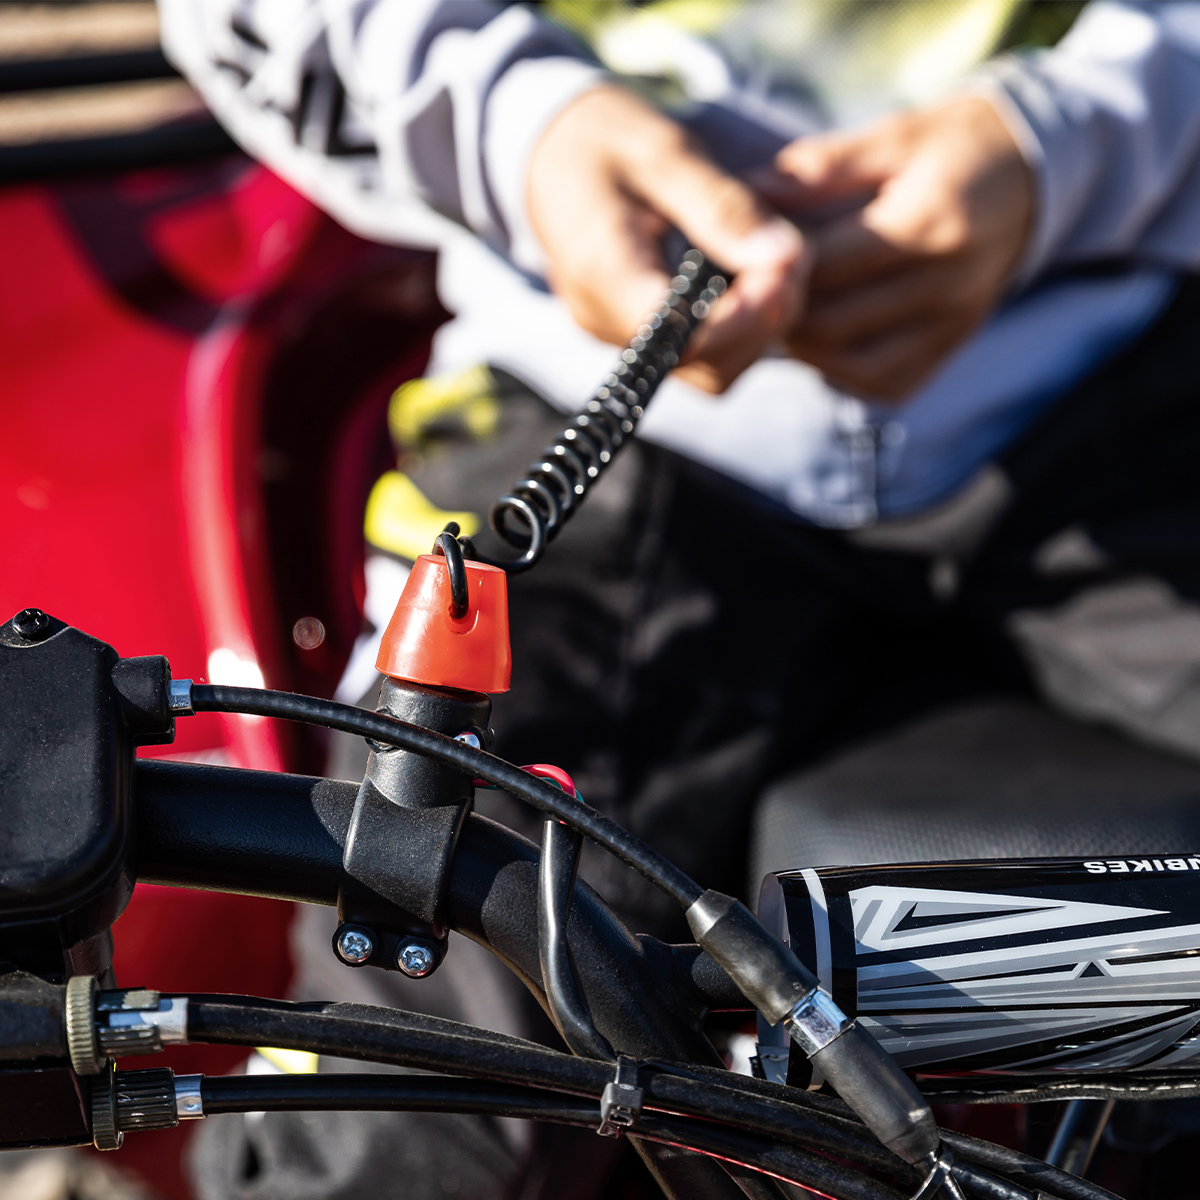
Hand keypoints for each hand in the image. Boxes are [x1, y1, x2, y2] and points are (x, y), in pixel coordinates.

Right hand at [527, 85, 808, 392]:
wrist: (549, 153)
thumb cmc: (601, 139)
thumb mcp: (663, 152)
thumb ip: (722, 206)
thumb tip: (784, 256)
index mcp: (601, 271)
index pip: (678, 334)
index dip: (742, 316)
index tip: (786, 264)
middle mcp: (604, 321)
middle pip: (704, 364)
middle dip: (762, 320)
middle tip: (794, 254)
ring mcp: (620, 336)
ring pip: (711, 371)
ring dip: (759, 327)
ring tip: (778, 260)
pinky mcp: (638, 336)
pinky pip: (702, 356)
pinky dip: (740, 325)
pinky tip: (753, 275)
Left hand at [766, 96, 1033, 400]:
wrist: (1032, 182)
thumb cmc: (952, 149)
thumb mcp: (893, 136)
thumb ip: (820, 168)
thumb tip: (745, 191)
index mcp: (931, 222)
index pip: (824, 264)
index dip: (772, 264)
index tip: (743, 250)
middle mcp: (947, 287)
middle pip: (828, 322)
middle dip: (779, 308)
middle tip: (753, 285)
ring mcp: (951, 329)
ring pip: (845, 363)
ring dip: (802, 343)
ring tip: (786, 306)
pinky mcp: (946, 355)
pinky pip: (876, 381)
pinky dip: (837, 365)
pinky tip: (825, 332)